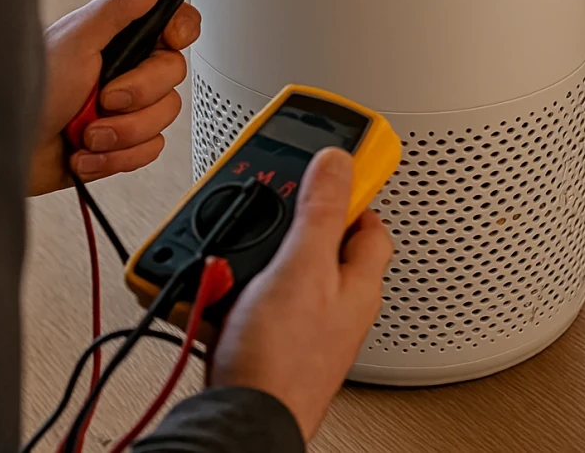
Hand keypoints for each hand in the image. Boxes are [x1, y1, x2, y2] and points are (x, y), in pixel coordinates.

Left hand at [29, 0, 199, 195]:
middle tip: (104, 97)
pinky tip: (84, 153)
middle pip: (173, 76)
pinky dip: (115, 158)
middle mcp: (124, 71)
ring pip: (162, 120)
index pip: (172, 24)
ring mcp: (122, 110)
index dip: (181, 31)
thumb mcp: (77, 40)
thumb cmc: (25, 89)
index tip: (172, 40)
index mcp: (117, 39)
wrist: (2, 150)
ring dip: (122, 133)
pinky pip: (147, 152)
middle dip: (137, 96)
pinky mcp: (119, 146)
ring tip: (85, 132)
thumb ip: (120, 7)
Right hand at [210, 148, 392, 441]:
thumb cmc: (282, 363)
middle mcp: (334, 303)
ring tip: (231, 252)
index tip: (331, 160)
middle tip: (267, 206)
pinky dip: (231, 284)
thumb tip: (340, 161)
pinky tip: (213, 285)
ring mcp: (300, 323)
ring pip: (279, 265)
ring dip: (254, 252)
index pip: (371, 221)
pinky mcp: (265, 339)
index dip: (352, 187)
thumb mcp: (302, 268)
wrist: (240, 426)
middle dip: (288, 218)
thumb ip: (322, 212)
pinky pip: (249, 295)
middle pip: (318, 238)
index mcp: (357, 283)